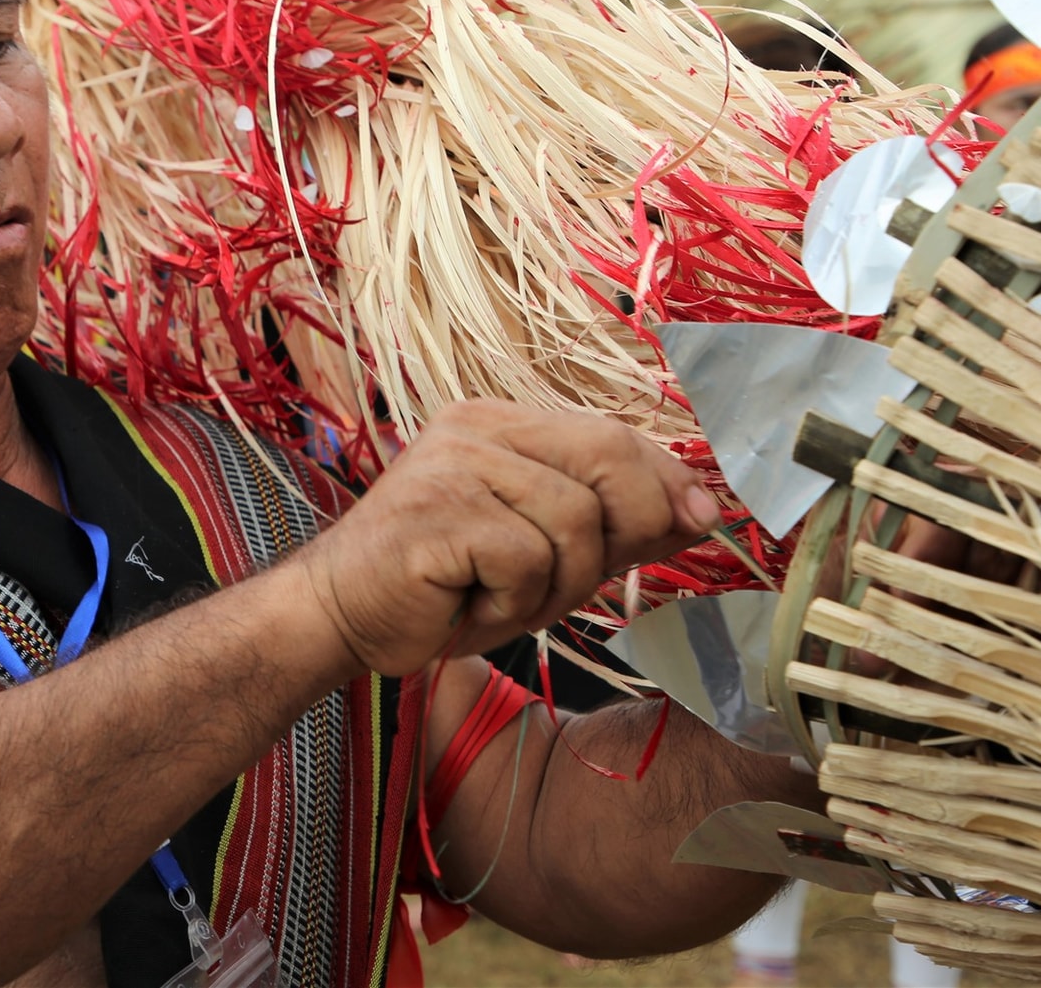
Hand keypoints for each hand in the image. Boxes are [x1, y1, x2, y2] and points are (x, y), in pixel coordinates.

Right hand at [298, 401, 719, 677]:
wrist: (339, 617)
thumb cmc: (442, 589)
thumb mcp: (543, 554)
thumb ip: (610, 525)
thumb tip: (701, 510)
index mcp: (500, 423)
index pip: (611, 434)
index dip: (667, 479)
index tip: (702, 519)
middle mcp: (476, 428)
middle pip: (607, 456)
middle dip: (631, 526)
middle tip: (586, 581)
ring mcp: (453, 463)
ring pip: (575, 519)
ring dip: (557, 584)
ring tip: (506, 600)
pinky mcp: (437, 509)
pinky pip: (526, 558)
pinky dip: (512, 602)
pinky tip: (471, 605)